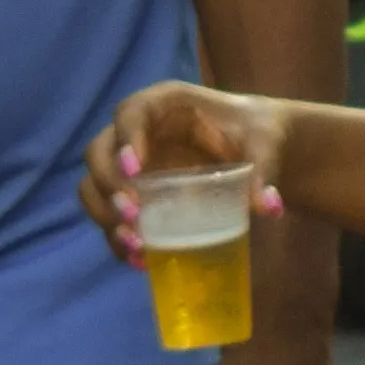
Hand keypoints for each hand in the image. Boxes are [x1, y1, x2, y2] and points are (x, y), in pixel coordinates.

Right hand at [79, 79, 292, 258]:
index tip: (135, 170)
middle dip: (108, 185)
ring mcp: (133, 165)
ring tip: (135, 242)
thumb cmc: (257, 134)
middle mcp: (140, 133)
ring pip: (95, 184)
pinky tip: (141, 259)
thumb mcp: (266, 145)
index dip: (125, 139)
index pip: (131, 112)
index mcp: (166, 105)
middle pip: (99, 151)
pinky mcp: (137, 194)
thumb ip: (263, 170)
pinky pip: (111, 214)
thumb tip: (269, 206)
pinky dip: (117, 238)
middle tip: (134, 215)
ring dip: (105, 215)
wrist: (259, 150)